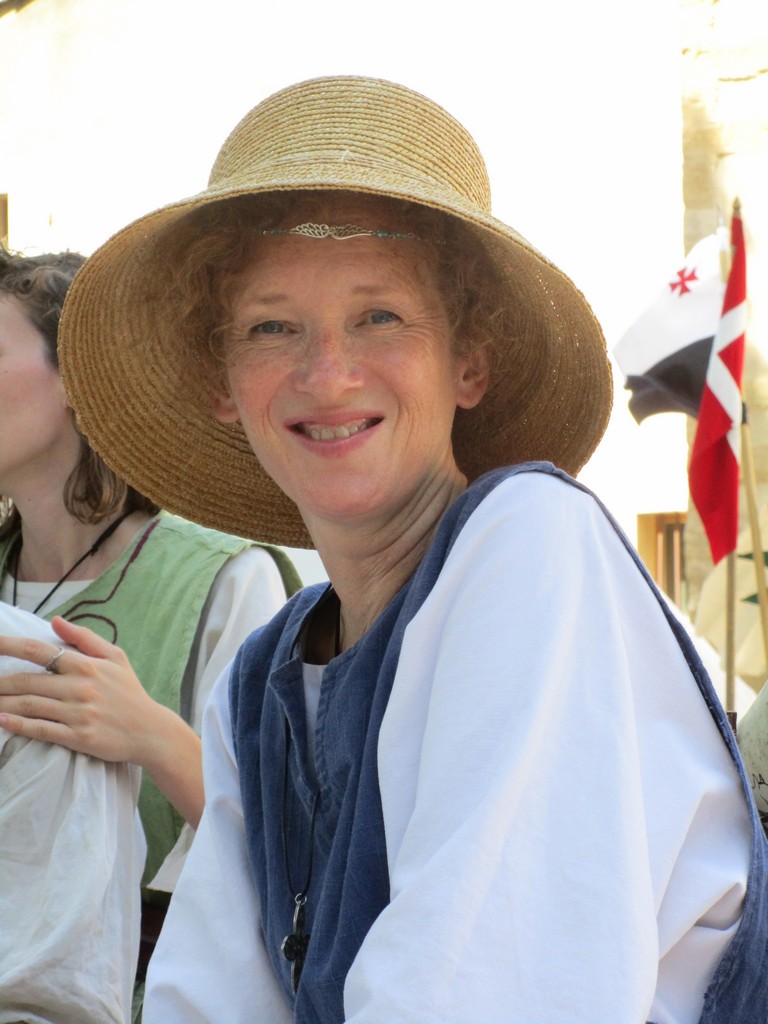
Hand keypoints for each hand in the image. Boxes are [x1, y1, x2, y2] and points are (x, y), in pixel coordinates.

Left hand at [0, 616, 159, 763]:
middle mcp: (79, 687)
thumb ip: (84, 638)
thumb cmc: (130, 692)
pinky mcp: (78, 738)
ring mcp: (78, 714)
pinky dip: (17, 725)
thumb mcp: (115, 657)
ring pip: (29, 705)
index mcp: (86, 665)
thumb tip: (55, 620)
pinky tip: (1, 721)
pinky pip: (41, 729)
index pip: (39, 651)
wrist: (150, 731)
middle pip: (26, 681)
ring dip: (1, 703)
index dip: (9, 646)